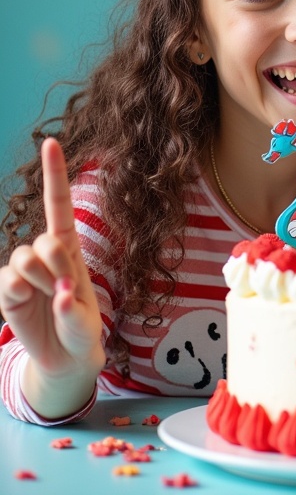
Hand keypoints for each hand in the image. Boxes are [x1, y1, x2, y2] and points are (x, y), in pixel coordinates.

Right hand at [0, 137, 104, 415]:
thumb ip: (72, 309)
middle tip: (65, 288)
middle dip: (55, 264)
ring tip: (48, 297)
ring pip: (23, 259)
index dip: (54, 173)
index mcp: (70, 247)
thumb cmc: (81, 329)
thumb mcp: (85, 321)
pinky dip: (18, 294)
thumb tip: (57, 296)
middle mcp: (45, 253)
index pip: (58, 204)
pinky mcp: (6, 290)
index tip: (50, 142)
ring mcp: (23, 271)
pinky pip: (7, 282)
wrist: (64, 356)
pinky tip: (26, 304)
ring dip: (38, 280)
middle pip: (44, 240)